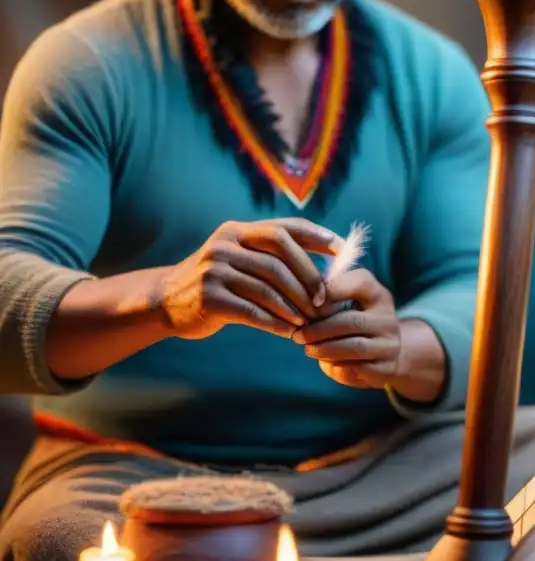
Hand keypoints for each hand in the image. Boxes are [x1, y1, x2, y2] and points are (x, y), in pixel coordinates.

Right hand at [158, 218, 340, 339]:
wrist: (166, 301)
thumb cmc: (218, 281)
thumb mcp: (239, 257)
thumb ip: (271, 254)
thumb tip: (326, 259)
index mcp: (238, 231)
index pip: (285, 228)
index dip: (317, 237)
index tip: (342, 251)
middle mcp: (225, 245)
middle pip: (279, 257)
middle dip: (308, 279)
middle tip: (324, 300)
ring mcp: (214, 270)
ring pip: (268, 287)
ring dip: (295, 306)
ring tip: (310, 321)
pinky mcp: (208, 298)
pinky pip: (252, 312)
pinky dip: (275, 323)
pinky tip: (290, 332)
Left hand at [292, 268, 400, 388]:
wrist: (380, 352)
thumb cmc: (351, 322)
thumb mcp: (344, 304)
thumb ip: (328, 299)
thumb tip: (303, 304)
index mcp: (377, 294)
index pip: (360, 282)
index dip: (333, 290)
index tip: (310, 303)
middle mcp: (388, 317)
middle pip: (351, 321)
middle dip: (319, 329)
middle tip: (298, 336)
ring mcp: (391, 343)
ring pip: (355, 346)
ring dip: (325, 349)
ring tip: (308, 350)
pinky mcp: (387, 367)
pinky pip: (359, 368)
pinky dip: (339, 366)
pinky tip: (327, 362)